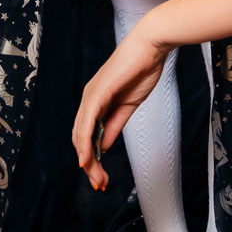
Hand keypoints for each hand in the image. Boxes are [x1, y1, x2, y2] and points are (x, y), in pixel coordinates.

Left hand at [72, 23, 167, 191]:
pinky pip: (87, 123)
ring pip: (81, 134)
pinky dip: (85, 143)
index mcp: (97, 102)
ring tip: (95, 177)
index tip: (100, 177)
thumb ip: (114, 125)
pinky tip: (86, 158)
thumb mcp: (128, 106)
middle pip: (81, 138)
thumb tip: (103, 146)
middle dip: (89, 164)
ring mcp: (91, 96)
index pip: (88, 135)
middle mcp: (89, 99)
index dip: (92, 157)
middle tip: (99, 183)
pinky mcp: (97, 93)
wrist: (150, 48)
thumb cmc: (142, 70)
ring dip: (87, 159)